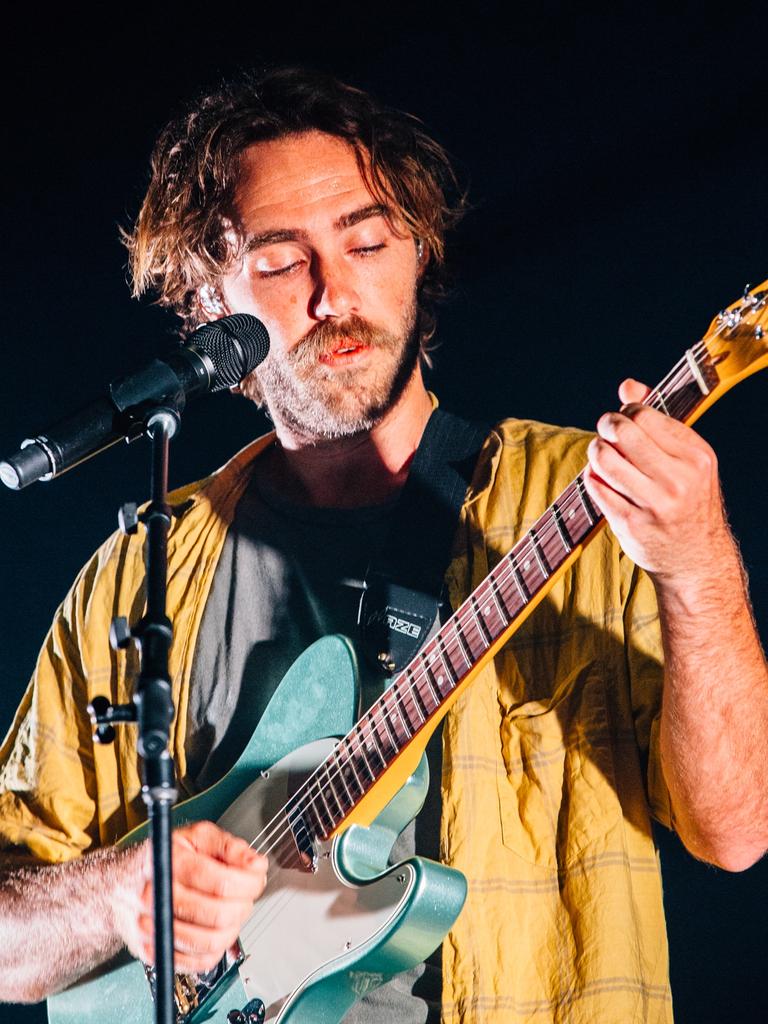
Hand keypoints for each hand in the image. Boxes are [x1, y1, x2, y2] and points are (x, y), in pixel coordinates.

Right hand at [111, 820, 267, 973]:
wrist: (119, 885)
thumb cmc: (164, 858)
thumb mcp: (196, 837)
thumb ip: (229, 846)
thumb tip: (256, 864)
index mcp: (170, 862)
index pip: (221, 881)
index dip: (250, 882)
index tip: (257, 878)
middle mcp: (156, 896)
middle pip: (218, 914)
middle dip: (244, 905)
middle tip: (245, 895)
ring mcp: (152, 927)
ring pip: (209, 942)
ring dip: (232, 928)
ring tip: (231, 911)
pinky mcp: (153, 951)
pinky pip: (196, 962)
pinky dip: (215, 949)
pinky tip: (215, 930)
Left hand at [582, 378, 733, 585]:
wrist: (696, 559)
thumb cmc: (687, 500)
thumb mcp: (686, 459)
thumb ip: (657, 420)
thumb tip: (628, 385)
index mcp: (696, 456)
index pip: (645, 416)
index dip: (625, 413)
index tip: (623, 422)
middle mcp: (679, 479)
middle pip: (621, 432)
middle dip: (605, 427)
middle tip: (604, 434)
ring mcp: (654, 504)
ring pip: (603, 458)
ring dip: (595, 452)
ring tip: (601, 456)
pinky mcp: (631, 524)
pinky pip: (596, 488)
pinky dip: (592, 478)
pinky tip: (600, 479)